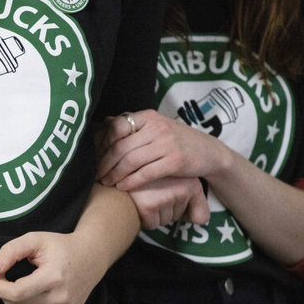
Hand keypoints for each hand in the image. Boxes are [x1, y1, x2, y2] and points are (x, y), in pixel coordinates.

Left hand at [0, 231, 103, 303]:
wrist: (90, 258)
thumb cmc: (60, 246)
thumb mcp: (35, 239)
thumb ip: (11, 251)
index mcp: (54, 277)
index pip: (16, 292)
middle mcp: (61, 299)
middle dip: (3, 290)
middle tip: (4, 275)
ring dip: (14, 301)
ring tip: (22, 283)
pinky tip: (30, 297)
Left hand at [96, 110, 229, 190]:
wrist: (209, 152)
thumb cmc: (176, 140)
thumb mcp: (156, 126)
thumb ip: (133, 125)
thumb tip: (104, 122)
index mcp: (149, 117)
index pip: (117, 127)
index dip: (102, 143)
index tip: (94, 157)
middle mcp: (157, 127)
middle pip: (121, 146)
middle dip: (105, 163)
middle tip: (95, 175)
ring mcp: (167, 144)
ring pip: (131, 161)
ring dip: (115, 174)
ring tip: (106, 183)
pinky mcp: (175, 161)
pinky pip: (146, 173)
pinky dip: (131, 181)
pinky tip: (123, 187)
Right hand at [128, 177, 209, 228]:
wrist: (118, 170)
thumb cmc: (147, 178)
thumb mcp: (175, 182)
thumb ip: (195, 203)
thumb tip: (200, 221)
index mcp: (191, 181)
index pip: (201, 218)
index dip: (187, 216)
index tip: (176, 205)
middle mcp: (182, 187)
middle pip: (178, 218)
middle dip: (166, 211)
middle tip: (153, 194)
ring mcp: (165, 196)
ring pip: (165, 221)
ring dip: (155, 214)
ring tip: (144, 195)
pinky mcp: (148, 205)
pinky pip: (152, 224)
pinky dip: (144, 218)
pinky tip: (138, 202)